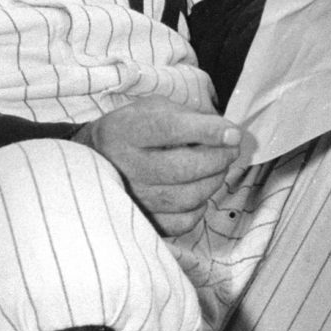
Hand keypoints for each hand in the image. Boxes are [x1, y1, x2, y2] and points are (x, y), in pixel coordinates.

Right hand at [75, 96, 242, 236]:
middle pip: (183, 169)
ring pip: (187, 197)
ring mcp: (130, 198)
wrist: (96, 158)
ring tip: (216, 168)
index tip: (233, 134)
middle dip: (218, 159)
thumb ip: (190, 117)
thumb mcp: (154, 108)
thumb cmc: (135, 129)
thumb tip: (229, 135)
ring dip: (213, 182)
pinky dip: (199, 207)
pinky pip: (182, 222)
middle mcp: (124, 166)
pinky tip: (197, 192)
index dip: (207, 132)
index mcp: (125, 130)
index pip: (170, 129)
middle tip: (230, 150)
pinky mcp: (141, 220)